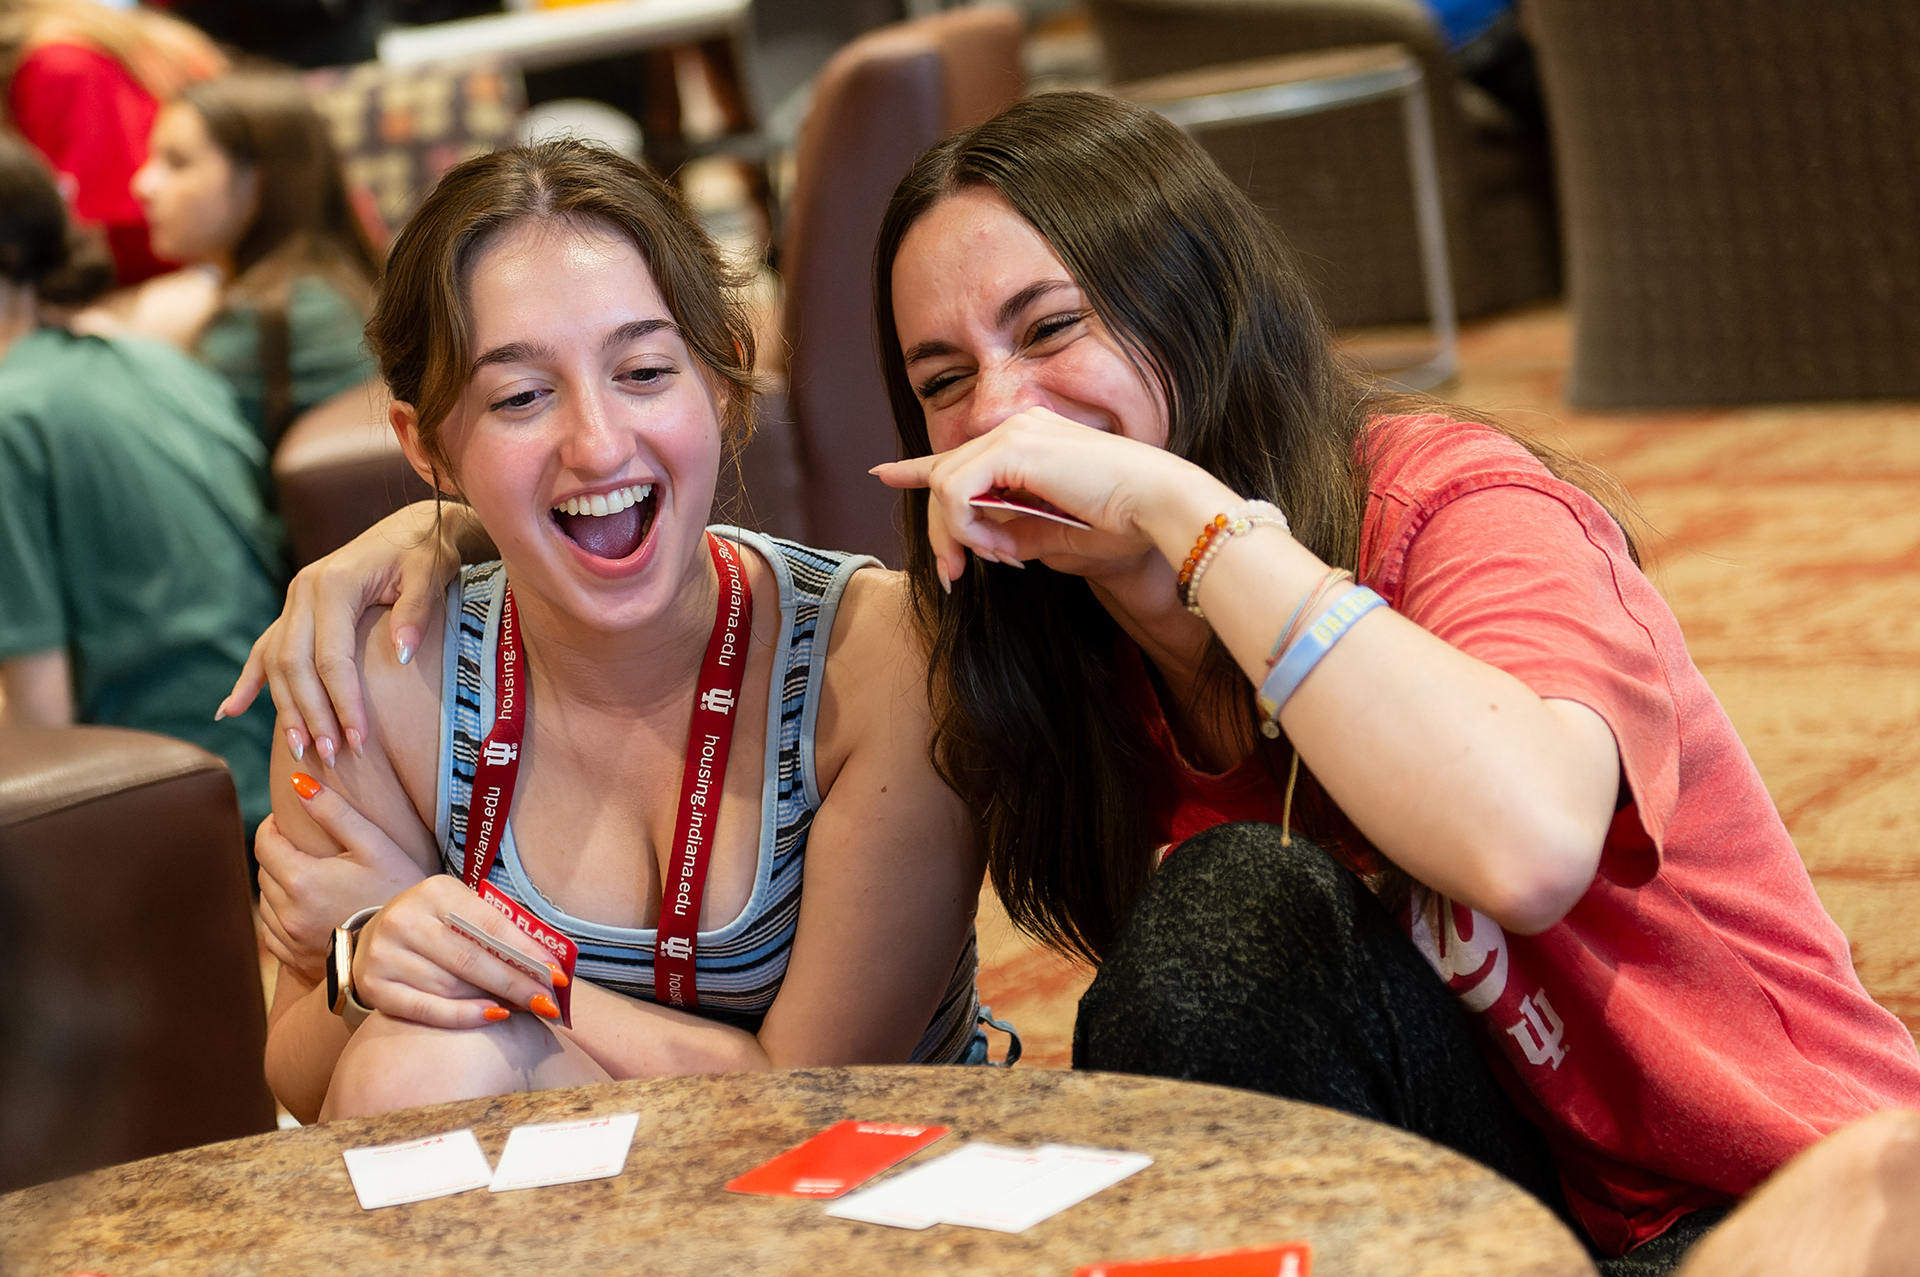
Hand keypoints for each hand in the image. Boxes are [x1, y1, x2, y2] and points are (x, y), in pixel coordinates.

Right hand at [218, 500, 475, 764]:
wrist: (415, 526)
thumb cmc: (427, 552)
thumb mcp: (431, 575)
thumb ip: (416, 613)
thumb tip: (402, 655)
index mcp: (335, 583)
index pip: (332, 658)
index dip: (343, 703)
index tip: (360, 741)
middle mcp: (305, 590)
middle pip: (296, 665)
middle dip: (312, 715)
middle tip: (332, 756)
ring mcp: (295, 599)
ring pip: (277, 662)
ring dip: (285, 708)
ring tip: (300, 750)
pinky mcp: (296, 608)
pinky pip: (264, 647)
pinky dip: (249, 681)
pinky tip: (229, 711)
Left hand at [255, 776, 432, 975]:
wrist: (411, 943)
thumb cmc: (398, 890)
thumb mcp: (374, 845)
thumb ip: (335, 812)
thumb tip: (298, 782)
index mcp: (302, 880)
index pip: (264, 844)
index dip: (272, 826)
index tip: (287, 820)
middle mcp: (288, 912)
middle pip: (264, 871)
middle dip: (278, 855)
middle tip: (304, 848)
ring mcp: (290, 939)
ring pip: (266, 901)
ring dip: (279, 885)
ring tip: (309, 878)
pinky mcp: (295, 957)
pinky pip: (272, 931)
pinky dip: (282, 915)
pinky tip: (308, 908)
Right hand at [352, 876, 568, 1029]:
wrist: (374, 939)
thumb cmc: (435, 925)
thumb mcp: (462, 910)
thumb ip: (499, 927)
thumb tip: (550, 960)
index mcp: (435, 891)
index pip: (491, 925)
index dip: (528, 952)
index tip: (557, 974)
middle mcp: (405, 919)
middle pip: (472, 959)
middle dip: (517, 984)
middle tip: (548, 1002)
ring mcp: (385, 954)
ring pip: (452, 986)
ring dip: (494, 1000)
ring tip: (526, 1008)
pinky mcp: (374, 987)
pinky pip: (427, 1009)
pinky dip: (462, 1016)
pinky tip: (492, 1016)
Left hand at [872, 407, 1231, 587]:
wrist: (1160, 509)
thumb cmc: (1123, 527)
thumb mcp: (1053, 538)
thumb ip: (1012, 532)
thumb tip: (978, 541)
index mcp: (1031, 443)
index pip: (962, 454)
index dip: (917, 468)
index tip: (883, 474)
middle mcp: (1018, 429)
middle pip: (946, 476)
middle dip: (943, 532)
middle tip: (956, 576)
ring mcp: (1014, 432)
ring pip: (944, 484)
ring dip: (956, 534)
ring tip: (990, 562)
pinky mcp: (1013, 446)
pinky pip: (956, 489)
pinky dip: (965, 525)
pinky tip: (997, 547)